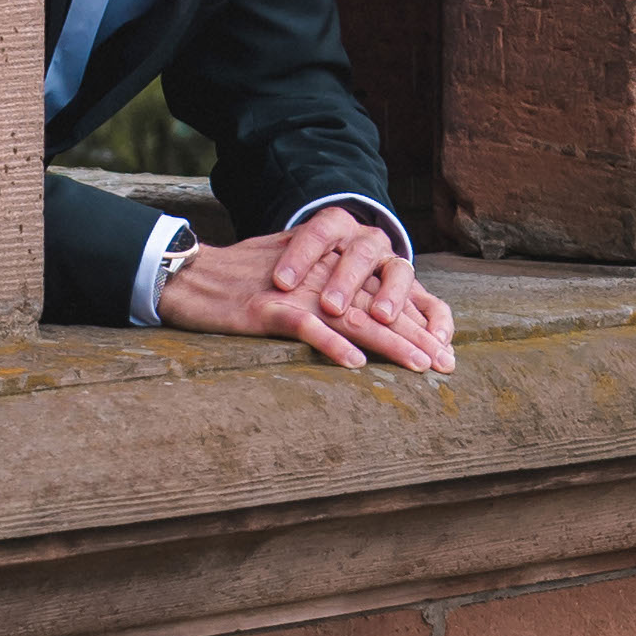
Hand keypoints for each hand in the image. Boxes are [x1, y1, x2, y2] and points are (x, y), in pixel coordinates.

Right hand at [159, 206, 454, 373]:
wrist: (188, 275)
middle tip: (447, 363)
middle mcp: (319, 277)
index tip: (444, 348)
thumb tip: (362, 317)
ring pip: (351, 317)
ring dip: (388, 342)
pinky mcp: (266, 309)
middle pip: (376, 307)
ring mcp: (294, 292)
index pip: (381, 294)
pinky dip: (330, 345)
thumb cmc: (241, 278)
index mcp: (329, 269)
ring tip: (419, 365)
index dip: (415, 320)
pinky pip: (304, 327)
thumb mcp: (293, 274)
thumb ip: (328, 287)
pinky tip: (355, 364)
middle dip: (415, 336)